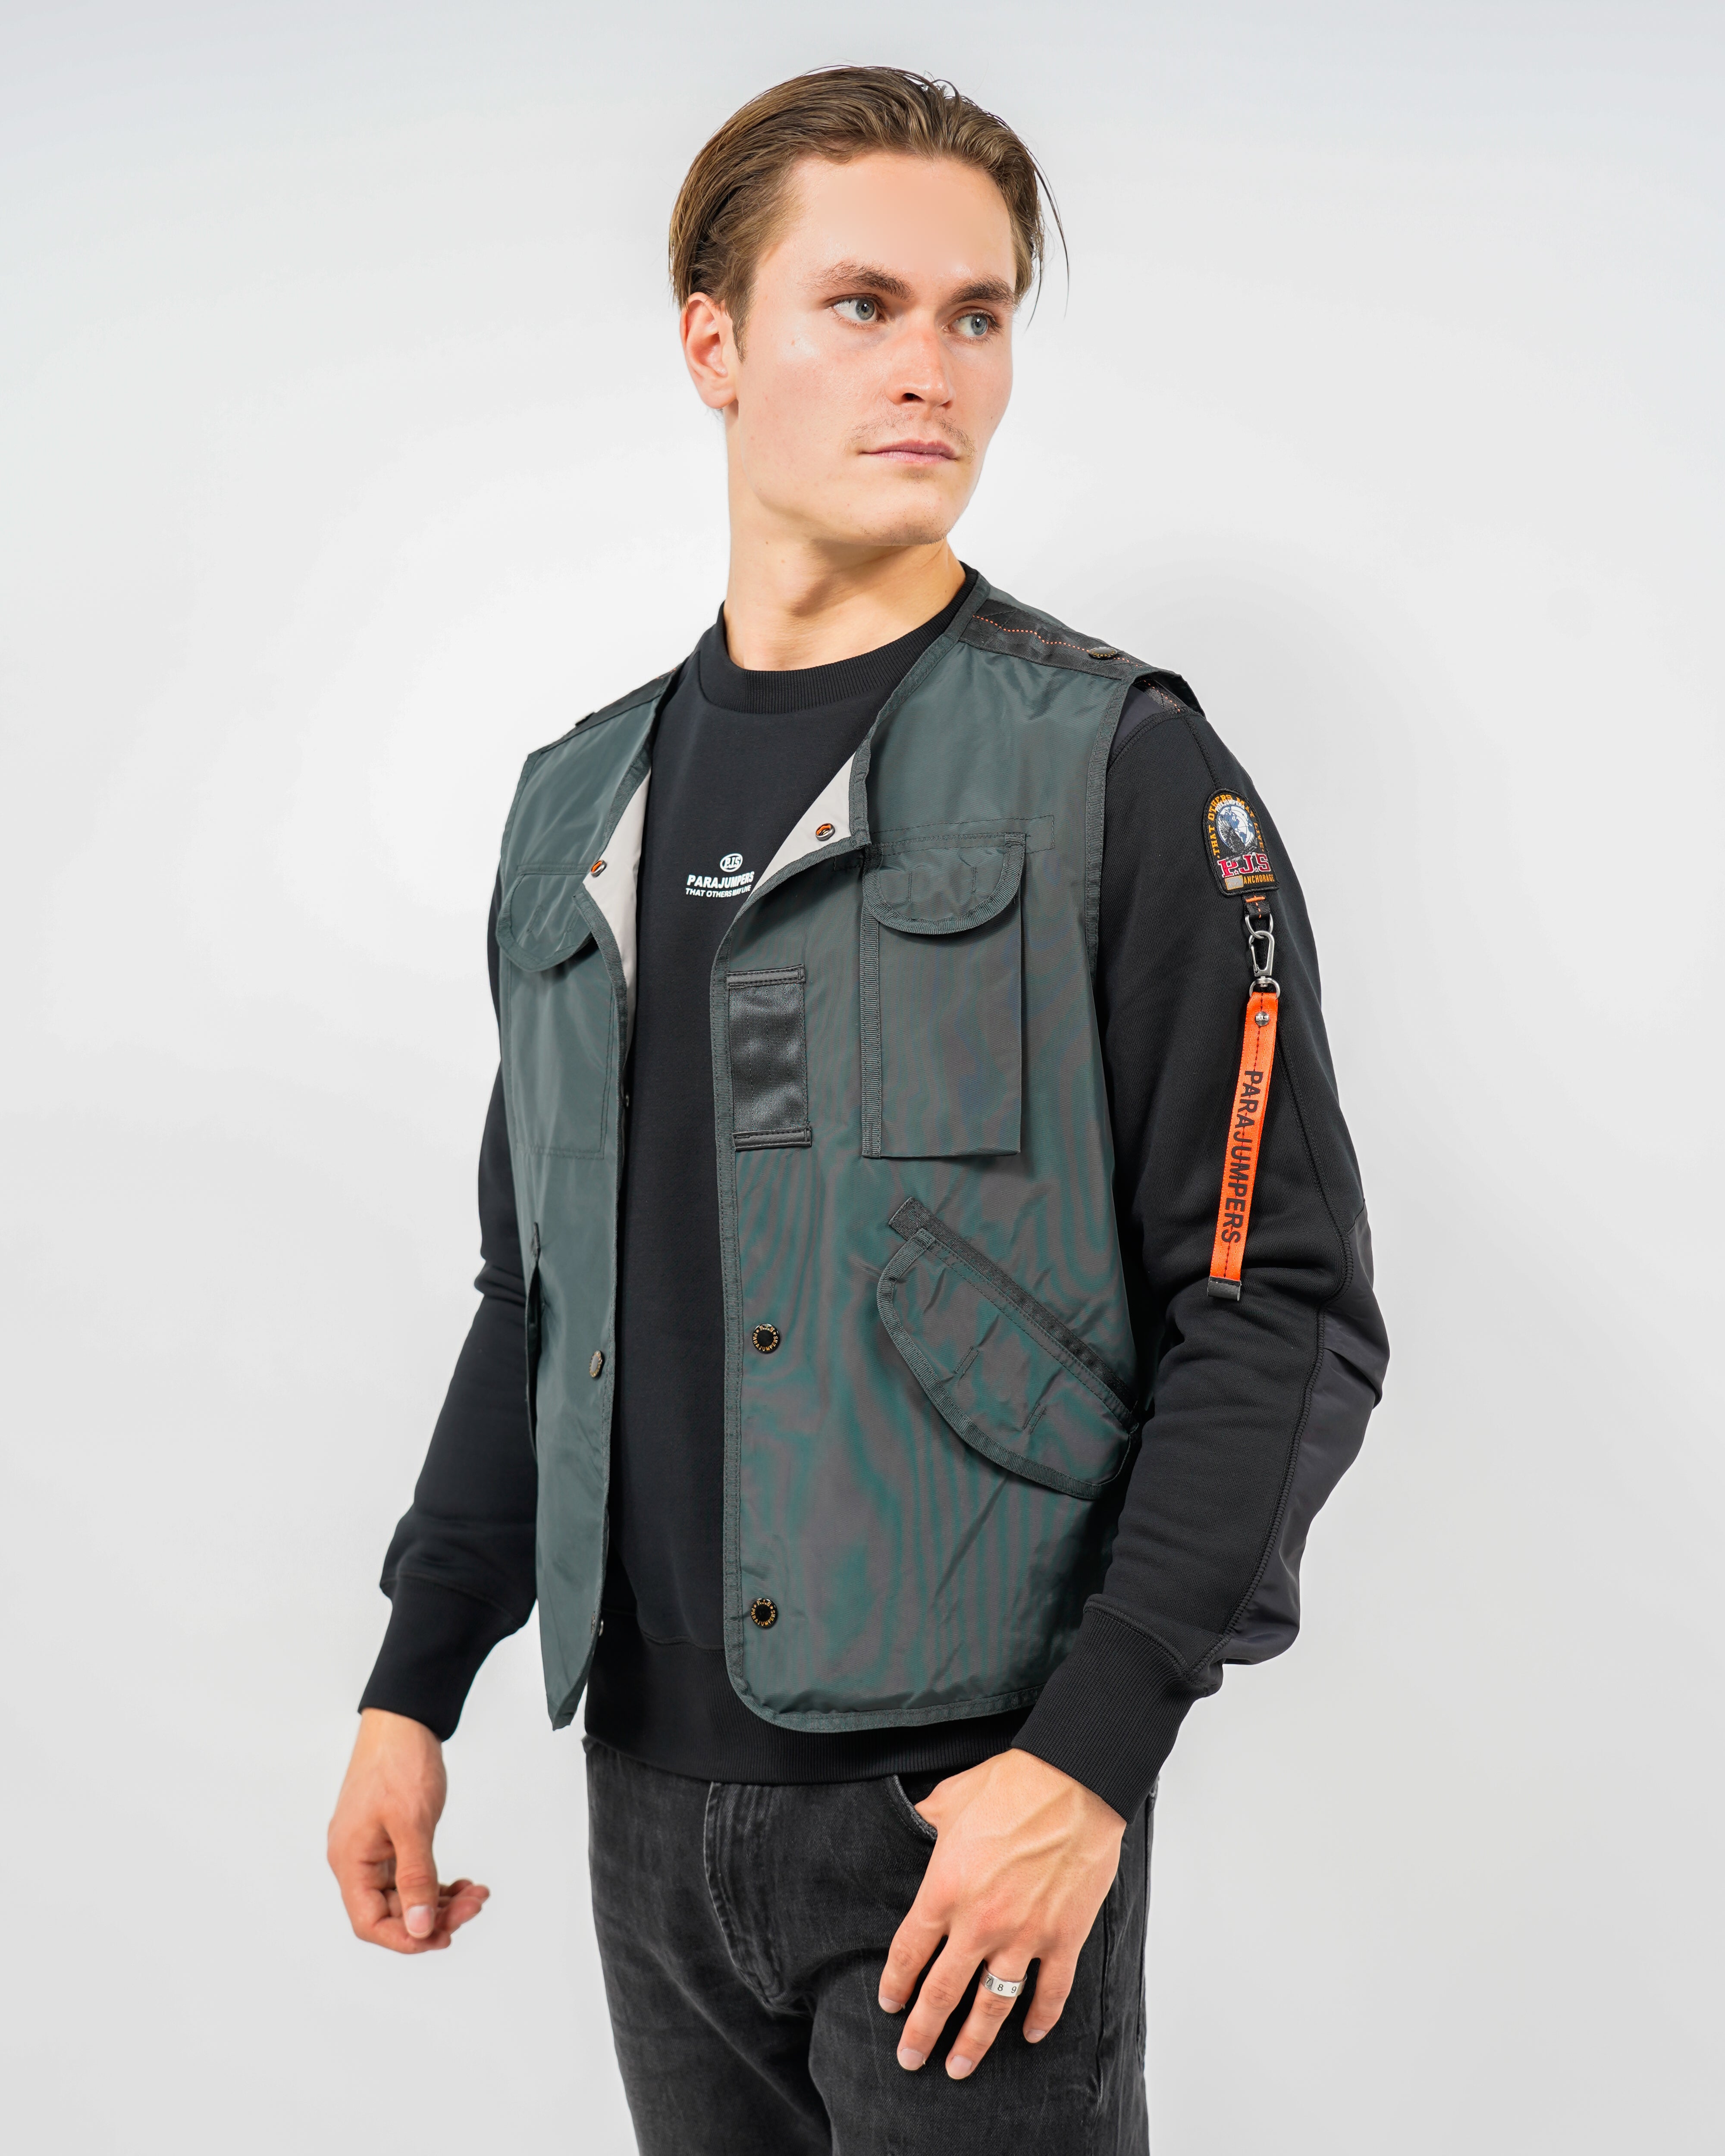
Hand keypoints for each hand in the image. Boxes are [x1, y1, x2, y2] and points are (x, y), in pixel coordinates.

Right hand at [327, 1708, 489, 1953]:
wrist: (404, 1720)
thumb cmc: (399, 1762)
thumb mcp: (411, 1823)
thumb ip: (415, 1878)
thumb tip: (420, 1927)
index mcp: (351, 1861)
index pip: (370, 1923)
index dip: (405, 1938)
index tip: (442, 1936)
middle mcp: (357, 1860)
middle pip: (393, 1911)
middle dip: (435, 1915)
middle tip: (474, 1905)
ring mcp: (374, 1848)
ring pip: (407, 1894)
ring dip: (441, 1900)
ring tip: (476, 1894)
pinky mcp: (392, 1838)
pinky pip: (412, 1874)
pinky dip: (438, 1882)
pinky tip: (463, 1882)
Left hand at [878, 1747, 1124, 2079]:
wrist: (1073, 1782)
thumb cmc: (1011, 1785)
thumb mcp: (951, 1799)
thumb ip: (925, 1820)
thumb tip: (912, 1820)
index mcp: (944, 1891)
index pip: (908, 1953)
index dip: (896, 1985)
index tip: (890, 2006)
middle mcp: (979, 1924)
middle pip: (941, 1993)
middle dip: (922, 2032)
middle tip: (910, 2060)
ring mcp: (1024, 1936)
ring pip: (992, 2007)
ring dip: (974, 2042)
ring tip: (959, 2068)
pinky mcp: (1063, 1937)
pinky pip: (1051, 1992)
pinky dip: (1040, 2018)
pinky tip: (1029, 2035)